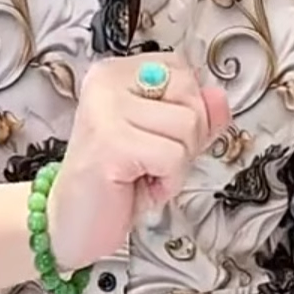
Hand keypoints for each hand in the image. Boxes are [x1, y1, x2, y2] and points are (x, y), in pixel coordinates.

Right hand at [49, 53, 230, 269]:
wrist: (72, 224)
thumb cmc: (116, 183)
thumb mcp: (165, 141)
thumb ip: (196, 116)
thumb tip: (220, 98)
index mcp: (116, 73)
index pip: (183, 70)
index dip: (190, 110)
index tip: (158, 137)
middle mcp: (107, 82)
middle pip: (191, 96)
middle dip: (187, 140)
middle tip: (151, 162)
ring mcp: (106, 110)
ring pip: (188, 126)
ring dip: (176, 165)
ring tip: (144, 174)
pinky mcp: (111, 142)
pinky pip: (173, 156)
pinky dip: (167, 182)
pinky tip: (139, 186)